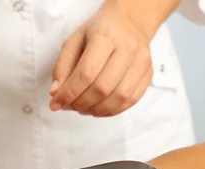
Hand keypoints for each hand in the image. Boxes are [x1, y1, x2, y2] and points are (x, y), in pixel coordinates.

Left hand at [49, 1, 156, 117]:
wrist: (129, 22)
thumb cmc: (100, 31)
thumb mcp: (74, 41)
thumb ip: (62, 67)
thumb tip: (56, 93)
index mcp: (106, 36)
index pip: (85, 74)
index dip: (69, 94)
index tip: (56, 103)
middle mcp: (127, 48)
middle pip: (102, 88)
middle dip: (81, 103)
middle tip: (70, 106)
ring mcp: (141, 62)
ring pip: (118, 98)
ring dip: (96, 110)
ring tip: (83, 108)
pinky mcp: (148, 73)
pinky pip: (131, 100)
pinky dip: (112, 110)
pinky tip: (99, 108)